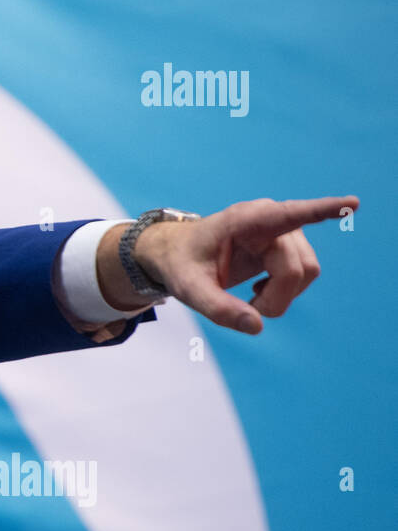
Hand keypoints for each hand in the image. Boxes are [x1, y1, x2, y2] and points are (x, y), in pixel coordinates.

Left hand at [133, 196, 358, 334]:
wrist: (179, 254)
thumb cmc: (182, 264)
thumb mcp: (189, 289)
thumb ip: (218, 308)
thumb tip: (257, 326)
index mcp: (244, 221)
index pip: (287, 214)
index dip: (322, 210)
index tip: (352, 203)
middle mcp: (270, 220)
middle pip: (298, 267)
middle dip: (277, 297)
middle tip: (247, 310)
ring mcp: (284, 232)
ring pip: (307, 272)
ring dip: (282, 296)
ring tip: (250, 299)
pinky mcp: (289, 245)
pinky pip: (304, 275)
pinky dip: (284, 292)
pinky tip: (258, 291)